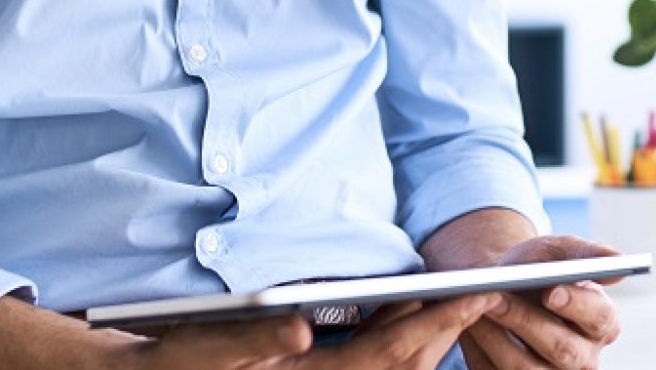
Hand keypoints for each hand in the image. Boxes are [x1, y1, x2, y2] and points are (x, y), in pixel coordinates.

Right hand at [112, 295, 496, 369]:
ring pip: (388, 365)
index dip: (432, 326)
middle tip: (489, 292)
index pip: (384, 356)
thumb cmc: (165, 365)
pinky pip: (364, 361)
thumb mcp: (198, 353)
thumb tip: (299, 330)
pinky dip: (395, 341)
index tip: (473, 296)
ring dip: (426, 334)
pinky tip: (406, 319)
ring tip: (460, 300)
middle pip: (397, 363)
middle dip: (444, 328)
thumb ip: (249, 341)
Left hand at [454, 236, 623, 369]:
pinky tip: (467, 330)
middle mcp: (585, 358)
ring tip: (476, 312)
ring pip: (527, 369)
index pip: (600, 318)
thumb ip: (585, 254)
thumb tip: (617, 258)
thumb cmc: (534, 269)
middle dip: (526, 321)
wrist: (500, 289)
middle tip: (497, 298)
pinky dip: (481, 354)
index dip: (576, 305)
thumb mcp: (556, 252)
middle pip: (562, 348)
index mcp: (603, 322)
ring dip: (497, 339)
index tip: (551, 292)